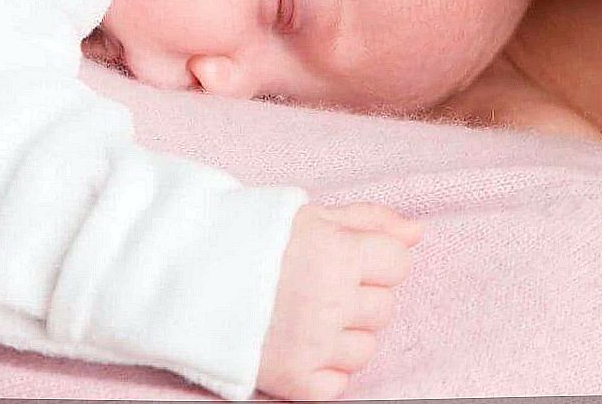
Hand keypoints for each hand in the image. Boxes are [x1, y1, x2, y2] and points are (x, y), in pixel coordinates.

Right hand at [256, 203, 422, 399]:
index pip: (398, 263)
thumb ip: (370, 221)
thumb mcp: (312, 215)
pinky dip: (325, 371)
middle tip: (321, 285)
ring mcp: (313, 345)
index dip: (376, 258)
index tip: (347, 257)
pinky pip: (338, 385)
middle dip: (360, 296)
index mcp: (337, 255)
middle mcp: (331, 303)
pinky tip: (302, 345)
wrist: (184, 274)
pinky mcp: (292, 380)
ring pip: (365, 350)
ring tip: (309, 316)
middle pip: (383, 308)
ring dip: (345, 335)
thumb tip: (417, 233)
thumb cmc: (250, 237)